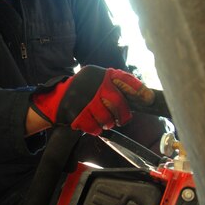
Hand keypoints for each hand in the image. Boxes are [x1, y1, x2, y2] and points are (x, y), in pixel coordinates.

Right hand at [31, 66, 154, 134]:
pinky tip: (94, 125)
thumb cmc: (84, 92)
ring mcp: (82, 99)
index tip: (149, 99)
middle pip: (117, 102)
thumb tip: (144, 96)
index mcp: (100, 74)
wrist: (55, 99)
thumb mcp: (98, 81)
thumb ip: (116, 85)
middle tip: (121, 119)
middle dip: (123, 115)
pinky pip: (94, 127)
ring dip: (108, 123)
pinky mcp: (75, 113)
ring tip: (104, 121)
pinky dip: (96, 129)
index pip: (124, 79)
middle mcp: (92, 84)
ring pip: (106, 117)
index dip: (138, 89)